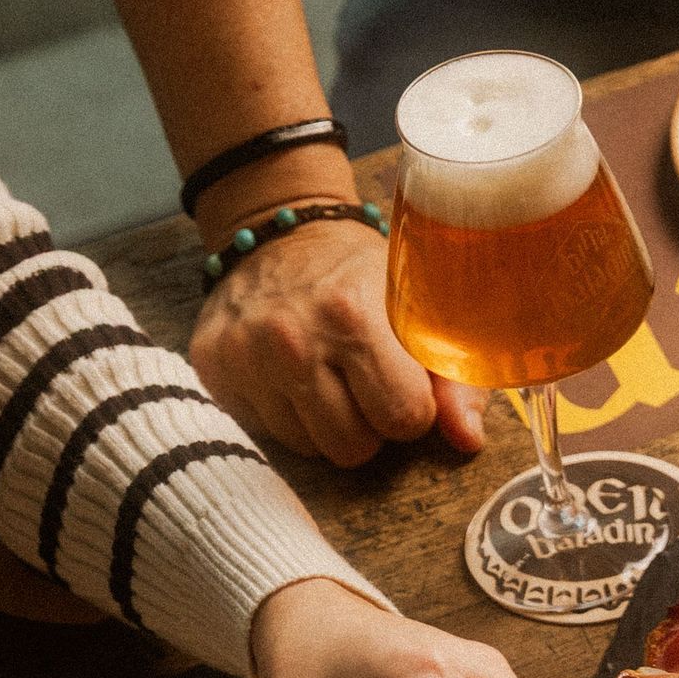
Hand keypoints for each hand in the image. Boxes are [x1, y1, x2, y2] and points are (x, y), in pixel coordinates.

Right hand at [191, 216, 485, 466]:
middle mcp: (291, 338)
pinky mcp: (211, 367)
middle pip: (353, 449)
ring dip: (325, 422)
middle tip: (362, 380)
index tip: (401, 379)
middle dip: (369, 424)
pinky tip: (287, 373)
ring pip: (309, 449)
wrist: (281, 228)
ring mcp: (244, 355)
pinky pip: (265, 434)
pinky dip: (284, 413)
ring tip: (324, 372)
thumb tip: (467, 441)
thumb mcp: (421, 308)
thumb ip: (457, 380)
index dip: (412, 408)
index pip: (404, 420)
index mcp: (353, 316)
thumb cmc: (362, 276)